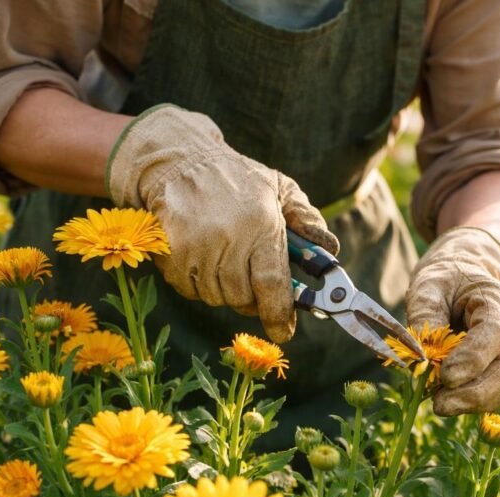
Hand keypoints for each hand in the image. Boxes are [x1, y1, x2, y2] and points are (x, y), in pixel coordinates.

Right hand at [107, 105, 339, 342]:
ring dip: (225, 290)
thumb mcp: (280, 188)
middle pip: (243, 297)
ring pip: (216, 297)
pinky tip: (203, 258)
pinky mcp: (170, 253)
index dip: (279, 314)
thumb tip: (329, 250)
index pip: (272, 283)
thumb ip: (307, 219)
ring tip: (227, 260)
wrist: (180, 161)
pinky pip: (190, 290)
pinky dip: (198, 284)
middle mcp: (229, 238)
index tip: (284, 332)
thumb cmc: (238, 179)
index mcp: (262, 224)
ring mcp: (196, 246)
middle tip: (252, 281)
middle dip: (252, 299)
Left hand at [406, 226, 499, 415]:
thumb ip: (425, 311)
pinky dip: (472, 404)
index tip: (445, 377)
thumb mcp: (430, 284)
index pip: (493, 334)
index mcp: (498, 301)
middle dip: (476, 392)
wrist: (466, 279)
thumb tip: (421, 351)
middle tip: (440, 404)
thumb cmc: (447, 281)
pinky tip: (447, 402)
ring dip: (473, 403)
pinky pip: (495, 395)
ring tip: (439, 405)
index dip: (472, 358)